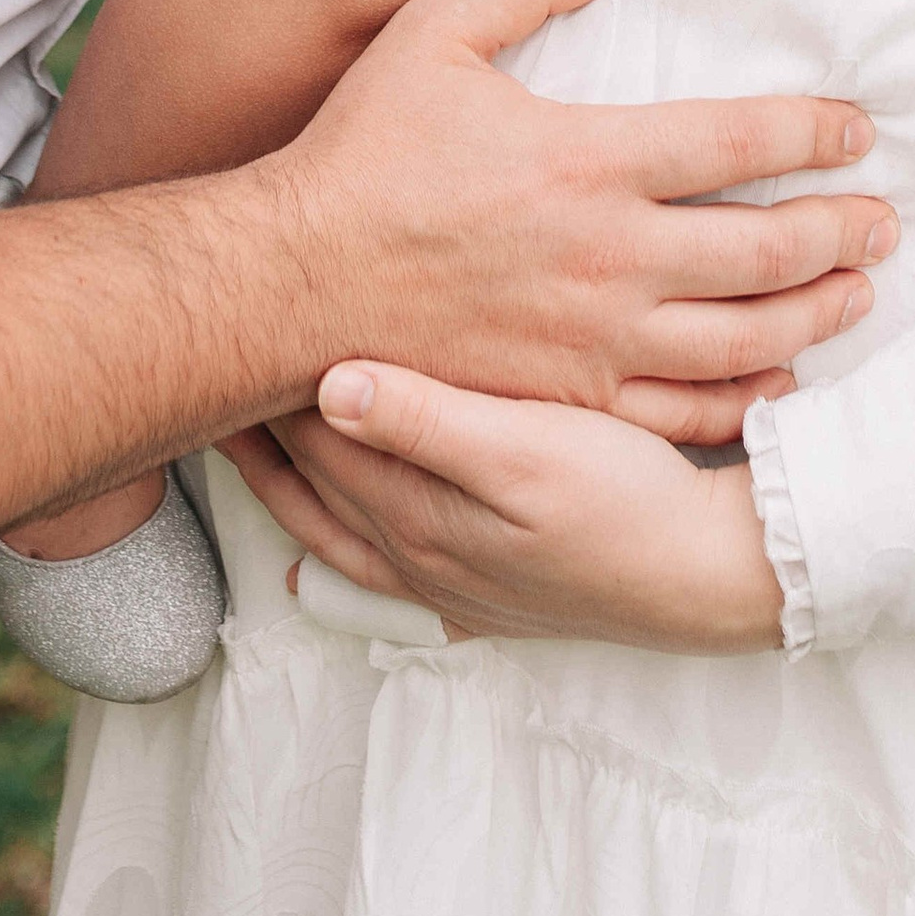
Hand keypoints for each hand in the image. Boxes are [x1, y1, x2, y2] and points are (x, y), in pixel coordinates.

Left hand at [226, 364, 785, 651]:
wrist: (705, 577)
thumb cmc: (623, 502)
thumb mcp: (529, 454)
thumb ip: (428, 422)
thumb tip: (329, 385)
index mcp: (417, 512)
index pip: (316, 434)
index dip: (270, 376)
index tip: (228, 318)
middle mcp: (416, 553)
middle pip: (312, 479)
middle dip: (262, 424)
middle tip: (210, 364)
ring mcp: (444, 582)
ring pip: (335, 526)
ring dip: (288, 482)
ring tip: (241, 439)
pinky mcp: (480, 598)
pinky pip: (377, 571)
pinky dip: (337, 548)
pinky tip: (316, 559)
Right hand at [264, 0, 896, 431]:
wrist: (293, 282)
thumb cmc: (363, 153)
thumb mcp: (435, 32)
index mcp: (589, 159)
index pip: (736, 143)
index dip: (811, 135)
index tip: (857, 130)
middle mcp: (610, 254)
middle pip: (764, 249)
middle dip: (840, 233)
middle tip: (886, 223)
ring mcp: (594, 338)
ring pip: (741, 337)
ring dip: (814, 314)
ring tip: (858, 296)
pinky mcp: (568, 399)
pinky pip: (681, 410)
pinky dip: (745, 401)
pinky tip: (778, 386)